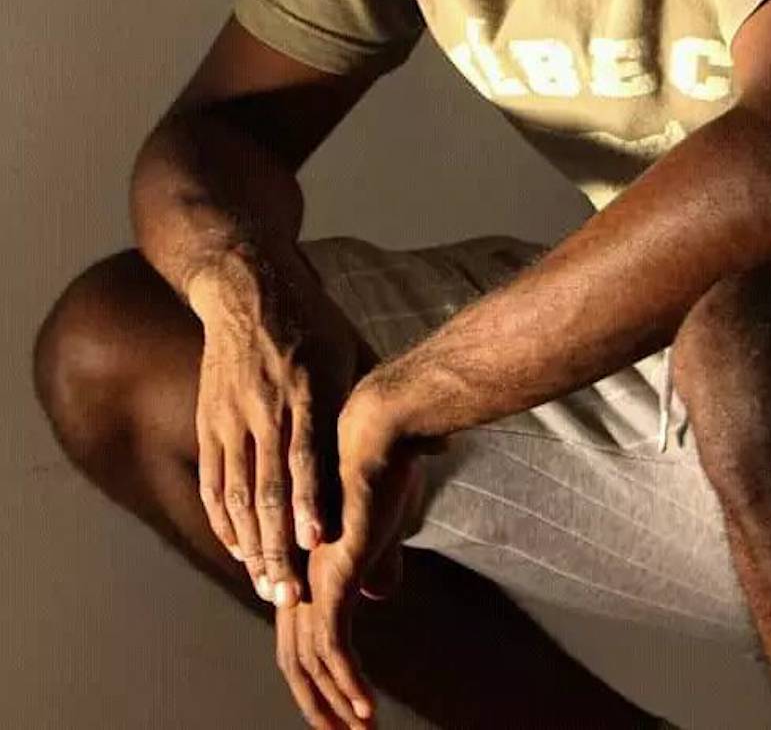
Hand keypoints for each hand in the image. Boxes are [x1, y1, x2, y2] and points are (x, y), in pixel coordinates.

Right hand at [189, 245, 377, 608]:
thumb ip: (389, 400)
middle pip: (269, 486)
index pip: (308, 452)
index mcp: (309, 385)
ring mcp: (233, 414)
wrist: (249, 288)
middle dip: (280, 544)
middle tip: (291, 595)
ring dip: (253, 545)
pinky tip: (240, 551)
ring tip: (270, 588)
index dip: (311, 500)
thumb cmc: (316, 323)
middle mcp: (267, 403)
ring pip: (238, 492)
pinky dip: (225, 520)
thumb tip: (447, 445)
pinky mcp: (210, 420)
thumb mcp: (357, 350)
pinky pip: (214, 481)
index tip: (318, 542)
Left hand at [274, 383, 433, 729]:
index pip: (301, 635)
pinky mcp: (332, 577)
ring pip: (309, 662)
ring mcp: (311, 577)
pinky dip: (347, 684)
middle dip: (318, 703)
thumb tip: (380, 593)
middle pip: (295, 658)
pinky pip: (333, 648)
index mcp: (306, 564)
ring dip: (334, 703)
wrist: (381, 429)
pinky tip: (367, 708)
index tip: (342, 706)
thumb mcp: (383, 524)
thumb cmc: (386, 464)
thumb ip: (377, 559)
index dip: (319, 676)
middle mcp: (299, 575)